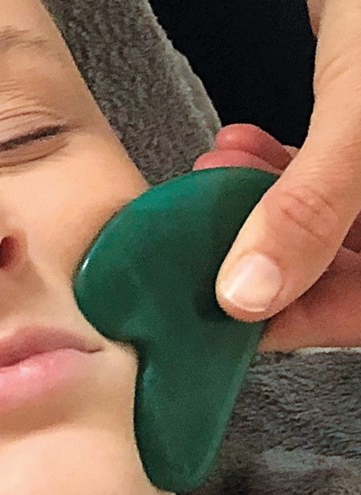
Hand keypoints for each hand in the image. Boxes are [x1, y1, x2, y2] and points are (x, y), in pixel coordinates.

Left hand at [210, 0, 360, 332]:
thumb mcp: (360, 119)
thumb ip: (307, 210)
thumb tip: (248, 295)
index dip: (300, 319)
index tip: (221, 314)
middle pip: (347, 270)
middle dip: (265, 256)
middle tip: (205, 248)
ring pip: (326, 223)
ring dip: (259, 209)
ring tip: (216, 185)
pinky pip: (322, 175)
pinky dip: (274, 168)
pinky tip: (239, 149)